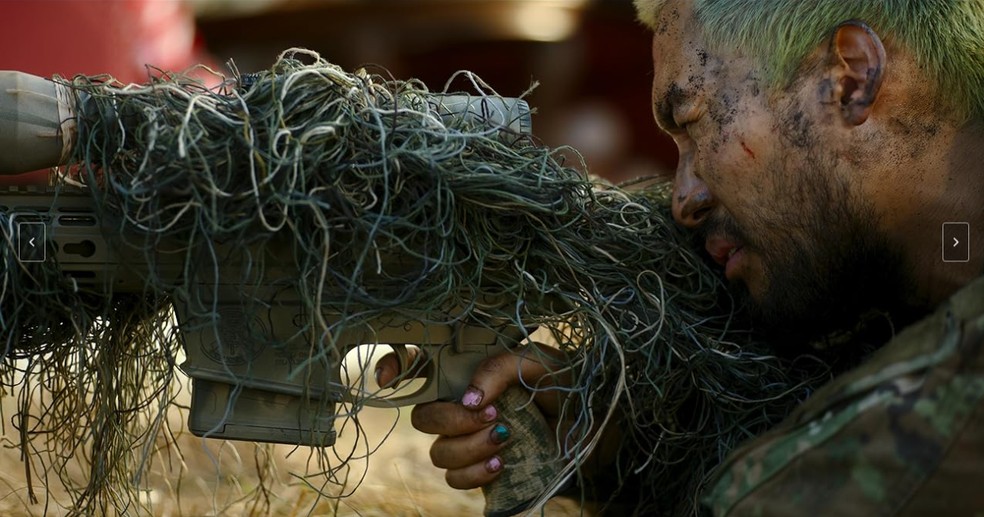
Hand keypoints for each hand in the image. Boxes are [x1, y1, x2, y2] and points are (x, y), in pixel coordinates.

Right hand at [375, 345, 566, 489]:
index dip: (395, 367)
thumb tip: (468, 398)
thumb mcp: (538, 362)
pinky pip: (456, 479)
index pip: (419, 365)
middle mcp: (464, 404)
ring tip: (506, 438)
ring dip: (468, 447)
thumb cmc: (568, 384)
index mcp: (470, 371)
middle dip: (450, 419)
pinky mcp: (482, 469)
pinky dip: (475, 473)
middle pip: (423, 417)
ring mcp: (470, 439)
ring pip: (438, 451)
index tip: (388, 380)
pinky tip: (502, 462)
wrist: (597, 425)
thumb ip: (499, 368)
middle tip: (489, 414)